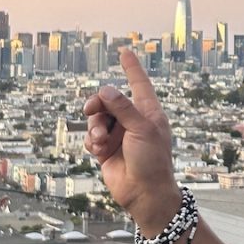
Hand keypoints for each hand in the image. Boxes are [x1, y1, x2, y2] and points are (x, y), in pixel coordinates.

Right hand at [84, 48, 178, 227]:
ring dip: (95, 127)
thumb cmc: (152, 160)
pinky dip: (92, 142)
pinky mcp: (107, 150)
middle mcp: (134, 121)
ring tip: (101, 141)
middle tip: (91, 109)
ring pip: (97, 119)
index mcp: (149, 112)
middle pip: (109, 101)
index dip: (131, 68)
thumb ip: (123, 108)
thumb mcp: (141, 129)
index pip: (139, 84)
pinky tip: (99, 150)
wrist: (144, 193)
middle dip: (98, 104)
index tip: (125, 51)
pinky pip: (92, 137)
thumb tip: (106, 89)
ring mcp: (120, 135)